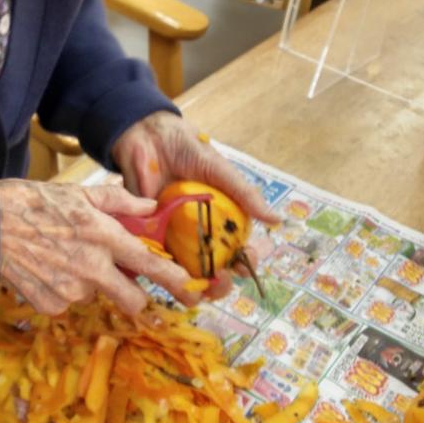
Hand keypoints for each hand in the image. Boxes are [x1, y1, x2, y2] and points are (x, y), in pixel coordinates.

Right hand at [0, 178, 204, 316]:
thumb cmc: (34, 201)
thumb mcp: (80, 193)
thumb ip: (120, 201)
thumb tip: (151, 207)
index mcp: (104, 237)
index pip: (151, 265)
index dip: (177, 282)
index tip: (193, 294)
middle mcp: (92, 268)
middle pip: (132, 300)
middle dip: (136, 298)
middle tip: (124, 285)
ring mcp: (71, 291)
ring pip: (95, 295)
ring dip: (89, 283)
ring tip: (63, 258)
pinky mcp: (50, 305)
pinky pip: (68, 302)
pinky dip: (63, 290)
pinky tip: (47, 269)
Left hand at [111, 111, 277, 296]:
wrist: (147, 135)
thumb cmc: (187, 148)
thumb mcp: (219, 169)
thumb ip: (244, 194)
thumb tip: (276, 220)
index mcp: (221, 219)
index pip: (238, 250)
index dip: (245, 262)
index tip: (244, 264)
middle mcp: (199, 233)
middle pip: (213, 269)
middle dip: (220, 284)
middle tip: (220, 280)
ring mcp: (173, 235)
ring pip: (185, 272)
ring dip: (192, 285)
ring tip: (196, 288)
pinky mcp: (147, 234)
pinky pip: (154, 258)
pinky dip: (160, 270)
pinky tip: (166, 275)